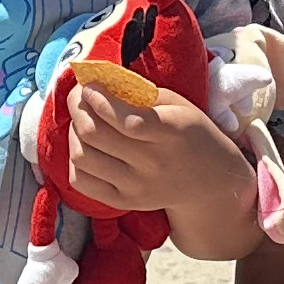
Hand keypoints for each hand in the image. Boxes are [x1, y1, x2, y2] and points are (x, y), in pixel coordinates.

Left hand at [59, 83, 250, 226]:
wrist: (209, 180)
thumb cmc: (191, 133)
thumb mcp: (179, 105)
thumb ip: (142, 93)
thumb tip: (101, 82)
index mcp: (172, 134)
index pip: (128, 122)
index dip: (101, 101)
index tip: (90, 86)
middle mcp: (153, 165)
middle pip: (96, 135)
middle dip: (78, 107)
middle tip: (78, 95)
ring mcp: (136, 188)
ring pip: (83, 157)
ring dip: (74, 131)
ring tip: (81, 119)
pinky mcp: (123, 202)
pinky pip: (81, 181)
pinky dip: (74, 159)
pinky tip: (85, 144)